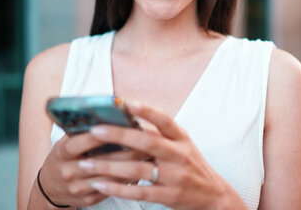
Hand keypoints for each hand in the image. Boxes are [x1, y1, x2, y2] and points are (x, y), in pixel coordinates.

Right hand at [37, 131, 149, 207]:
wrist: (50, 187)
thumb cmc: (64, 157)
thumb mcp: (65, 141)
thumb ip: (81, 130)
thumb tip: (107, 114)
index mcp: (61, 153)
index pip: (78, 144)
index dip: (97, 136)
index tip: (117, 127)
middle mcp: (68, 172)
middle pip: (100, 162)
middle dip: (126, 151)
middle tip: (147, 141)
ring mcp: (77, 188)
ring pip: (110, 178)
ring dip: (131, 166)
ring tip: (150, 155)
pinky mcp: (88, 200)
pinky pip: (112, 190)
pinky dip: (128, 180)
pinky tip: (141, 170)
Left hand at [87, 101, 247, 209]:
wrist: (214, 197)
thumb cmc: (191, 167)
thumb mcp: (182, 146)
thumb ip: (160, 135)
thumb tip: (128, 120)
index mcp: (181, 138)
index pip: (164, 120)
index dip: (146, 110)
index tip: (125, 102)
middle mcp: (179, 155)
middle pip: (147, 142)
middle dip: (118, 135)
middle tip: (94, 130)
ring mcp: (175, 177)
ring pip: (138, 169)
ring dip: (109, 166)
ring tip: (86, 163)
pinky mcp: (170, 196)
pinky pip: (140, 192)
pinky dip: (118, 188)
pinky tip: (100, 185)